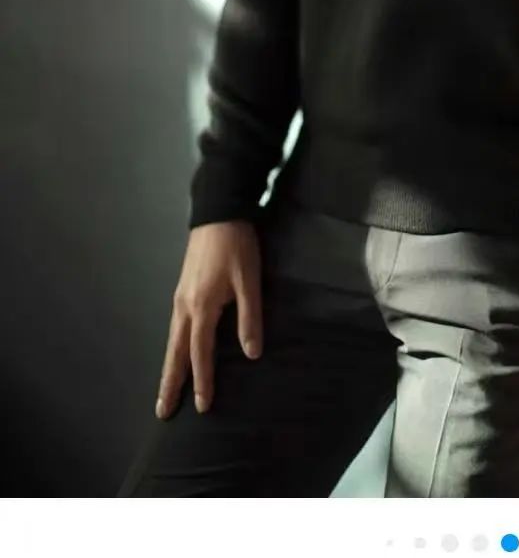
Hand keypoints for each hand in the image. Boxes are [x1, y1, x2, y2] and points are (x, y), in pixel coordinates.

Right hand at [154, 220, 262, 420]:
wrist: (218, 212)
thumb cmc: (237, 245)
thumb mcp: (249, 280)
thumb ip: (250, 317)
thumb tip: (252, 353)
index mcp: (202, 306)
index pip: (200, 353)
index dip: (202, 380)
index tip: (201, 406)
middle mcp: (184, 306)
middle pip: (176, 353)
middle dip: (170, 383)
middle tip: (162, 411)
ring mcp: (180, 297)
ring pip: (172, 340)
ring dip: (169, 367)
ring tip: (165, 390)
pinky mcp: (182, 288)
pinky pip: (174, 327)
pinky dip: (173, 347)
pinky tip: (177, 352)